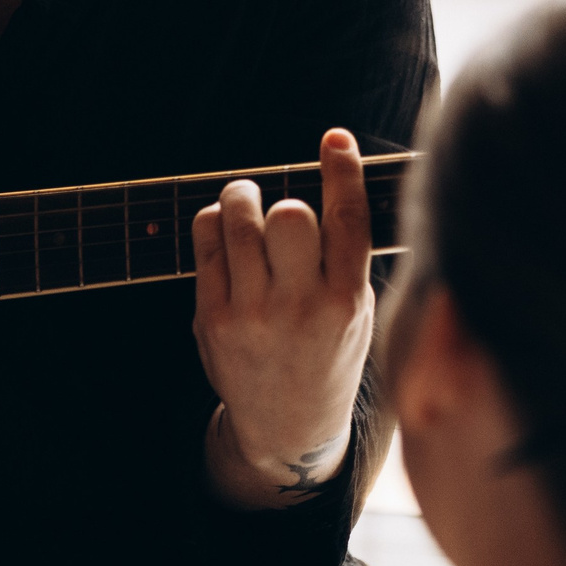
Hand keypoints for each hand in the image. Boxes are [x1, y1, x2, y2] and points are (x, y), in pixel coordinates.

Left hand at [193, 128, 376, 508]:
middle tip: (276, 204)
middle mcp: (301, 307)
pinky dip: (214, 222)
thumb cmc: (327, 355)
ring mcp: (252, 313)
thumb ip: (346, 258)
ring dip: (242, 197)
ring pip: (239, 220)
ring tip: (246, 201)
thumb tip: (335, 181)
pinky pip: (206, 241)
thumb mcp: (358, 315)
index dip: (342, 171)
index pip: (348, 221)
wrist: (287, 426)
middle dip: (283, 199)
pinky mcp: (212, 317)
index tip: (335, 139)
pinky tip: (225, 231)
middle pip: (290, 216)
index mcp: (347, 302)